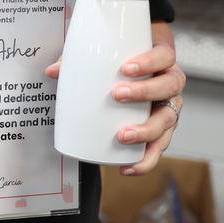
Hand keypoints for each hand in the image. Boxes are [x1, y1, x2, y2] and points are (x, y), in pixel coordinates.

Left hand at [43, 38, 185, 175]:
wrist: (144, 71)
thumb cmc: (127, 61)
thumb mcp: (109, 56)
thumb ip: (81, 60)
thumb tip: (53, 71)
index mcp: (162, 60)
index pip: (164, 56)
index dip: (149, 62)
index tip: (126, 68)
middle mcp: (170, 84)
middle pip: (168, 87)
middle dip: (144, 92)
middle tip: (118, 95)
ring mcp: (169, 108)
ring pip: (167, 120)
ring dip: (146, 130)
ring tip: (123, 135)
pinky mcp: (163, 130)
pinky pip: (159, 147)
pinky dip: (145, 160)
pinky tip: (127, 166)